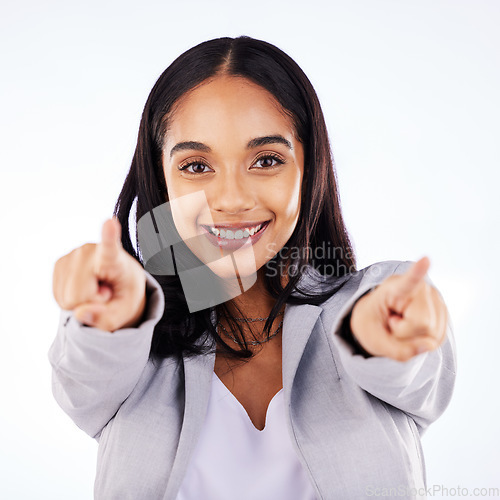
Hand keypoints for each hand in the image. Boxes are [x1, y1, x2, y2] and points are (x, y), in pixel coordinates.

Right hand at [52, 217, 146, 331]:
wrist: (119, 281)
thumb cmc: (126, 293)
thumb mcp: (126, 311)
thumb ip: (108, 319)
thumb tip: (80, 313)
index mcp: (115, 258)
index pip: (110, 248)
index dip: (108, 237)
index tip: (110, 222)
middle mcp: (90, 251)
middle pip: (78, 296)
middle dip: (91, 303)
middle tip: (106, 292)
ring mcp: (72, 255)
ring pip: (66, 299)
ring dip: (81, 301)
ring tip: (97, 288)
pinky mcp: (60, 263)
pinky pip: (59, 297)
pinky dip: (71, 300)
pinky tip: (85, 288)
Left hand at [349, 257, 447, 361]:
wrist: (376, 319)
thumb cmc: (371, 324)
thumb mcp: (373, 340)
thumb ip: (397, 349)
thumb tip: (429, 346)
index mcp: (394, 288)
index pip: (407, 282)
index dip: (417, 272)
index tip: (426, 259)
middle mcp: (420, 289)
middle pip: (422, 324)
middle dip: (405, 334)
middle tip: (391, 323)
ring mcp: (435, 300)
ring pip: (432, 335)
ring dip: (413, 339)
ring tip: (401, 324)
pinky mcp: (442, 313)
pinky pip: (437, 339)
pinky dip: (422, 342)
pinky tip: (412, 330)